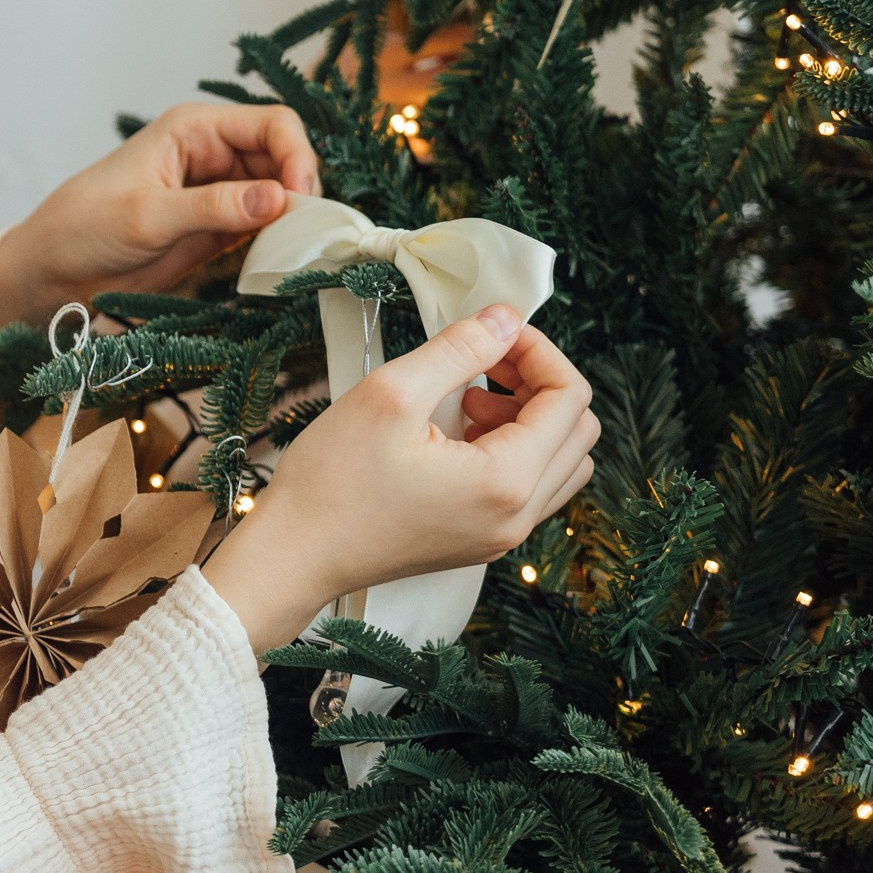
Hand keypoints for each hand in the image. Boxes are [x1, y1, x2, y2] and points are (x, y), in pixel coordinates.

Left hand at [0, 102, 318, 356]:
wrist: (50, 274)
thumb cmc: (83, 228)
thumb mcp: (147, 216)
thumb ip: (212, 208)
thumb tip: (279, 199)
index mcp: (194, 130)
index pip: (272, 125)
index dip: (297, 156)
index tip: (301, 199)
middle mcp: (212, 155)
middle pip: (284, 160)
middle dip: (302, 192)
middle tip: (310, 235)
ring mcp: (217, 194)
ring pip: (279, 197)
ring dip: (294, 221)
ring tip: (299, 252)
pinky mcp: (216, 231)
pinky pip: (263, 230)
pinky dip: (278, 244)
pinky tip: (279, 263)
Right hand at [200, 305, 598, 652]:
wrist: (294, 554)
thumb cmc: (332, 482)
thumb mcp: (392, 393)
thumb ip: (459, 348)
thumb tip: (504, 318)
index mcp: (507, 481)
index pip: (569, 398)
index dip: (538, 351)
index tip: (491, 333)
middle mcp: (518, 516)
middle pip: (577, 431)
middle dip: (539, 382)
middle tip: (484, 362)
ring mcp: (502, 535)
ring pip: (561, 463)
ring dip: (530, 418)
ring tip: (469, 399)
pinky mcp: (480, 541)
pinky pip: (530, 488)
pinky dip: (512, 450)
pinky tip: (457, 433)